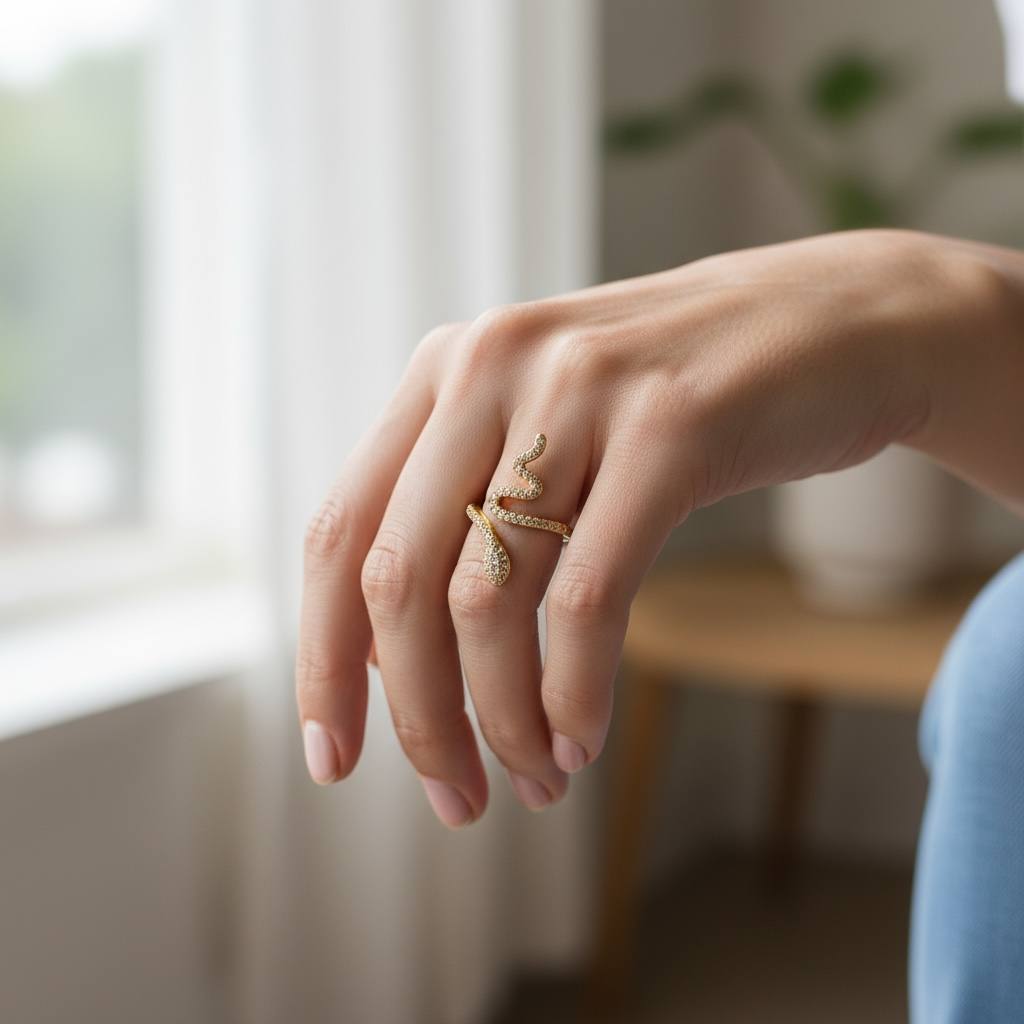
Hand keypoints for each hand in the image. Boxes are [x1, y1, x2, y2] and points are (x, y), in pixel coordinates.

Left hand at [295, 228, 1022, 825]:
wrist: (834, 323)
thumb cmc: (678, 402)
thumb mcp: (549, 431)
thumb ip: (468, 514)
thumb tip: (392, 666)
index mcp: (442, 372)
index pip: (340, 536)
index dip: (325, 662)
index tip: (335, 760)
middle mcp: (490, 366)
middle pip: (401, 582)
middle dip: (419, 718)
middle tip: (458, 802)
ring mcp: (579, 389)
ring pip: (490, 601)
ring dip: (502, 719)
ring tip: (538, 779)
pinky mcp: (671, 426)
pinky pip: (590, 597)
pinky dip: (575, 690)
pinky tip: (584, 736)